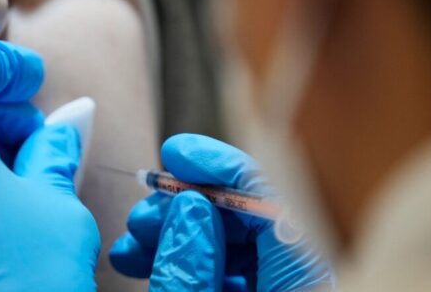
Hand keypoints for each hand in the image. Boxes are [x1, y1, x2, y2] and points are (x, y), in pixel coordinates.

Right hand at [110, 134, 332, 290]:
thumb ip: (190, 264)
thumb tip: (188, 202)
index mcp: (297, 284)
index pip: (271, 204)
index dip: (221, 168)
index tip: (175, 151)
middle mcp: (291, 282)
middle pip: (247, 219)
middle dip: (186, 204)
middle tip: (143, 210)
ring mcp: (273, 288)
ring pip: (229, 242)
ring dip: (176, 230)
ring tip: (134, 237)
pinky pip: (222, 268)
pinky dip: (182, 257)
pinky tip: (143, 256)